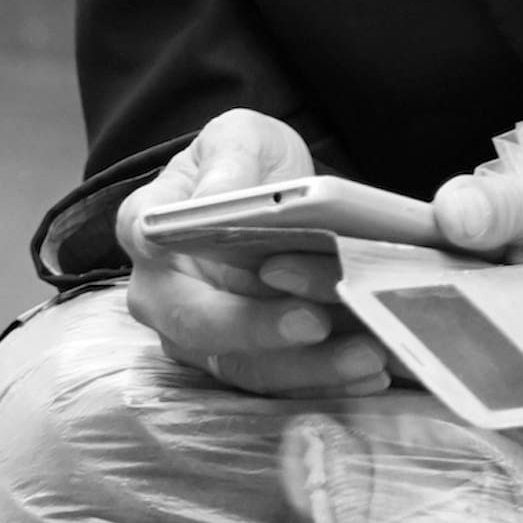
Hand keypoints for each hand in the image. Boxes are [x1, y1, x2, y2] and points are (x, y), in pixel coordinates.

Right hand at [117, 109, 390, 396]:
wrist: (273, 201)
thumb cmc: (247, 167)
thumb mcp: (242, 138)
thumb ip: (230, 160)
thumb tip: (219, 197)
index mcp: (150, 227)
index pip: (153, 243)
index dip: (188, 254)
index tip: (266, 273)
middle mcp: (163, 293)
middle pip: (202, 326)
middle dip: (264, 331)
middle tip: (321, 322)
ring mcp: (200, 337)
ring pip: (246, 366)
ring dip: (309, 368)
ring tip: (368, 355)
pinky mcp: (243, 361)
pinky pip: (281, 384)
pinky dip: (328, 382)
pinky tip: (372, 373)